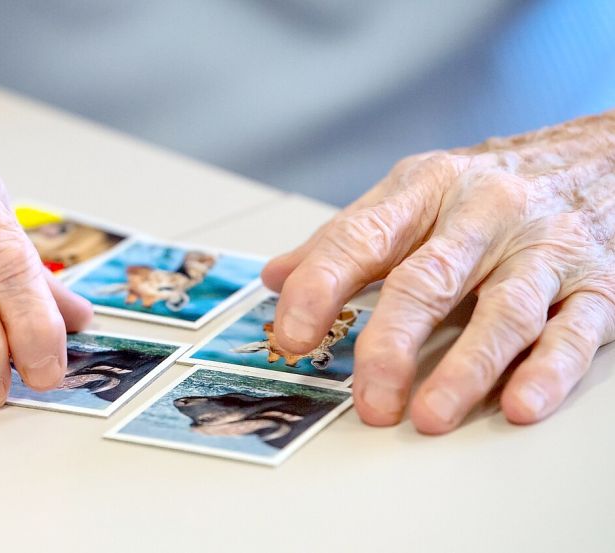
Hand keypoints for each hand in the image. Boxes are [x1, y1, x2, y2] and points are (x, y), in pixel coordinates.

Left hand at [262, 114, 614, 432]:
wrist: (599, 158)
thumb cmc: (489, 187)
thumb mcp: (411, 194)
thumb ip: (345, 239)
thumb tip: (276, 278)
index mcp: (426, 189)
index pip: (361, 237)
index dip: (320, 286)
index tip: (291, 335)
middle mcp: (485, 214)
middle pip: (429, 280)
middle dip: (392, 342)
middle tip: (368, 397)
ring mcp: (544, 249)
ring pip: (503, 311)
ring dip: (466, 369)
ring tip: (430, 415)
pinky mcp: (598, 285)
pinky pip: (573, 331)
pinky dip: (546, 371)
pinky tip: (519, 404)